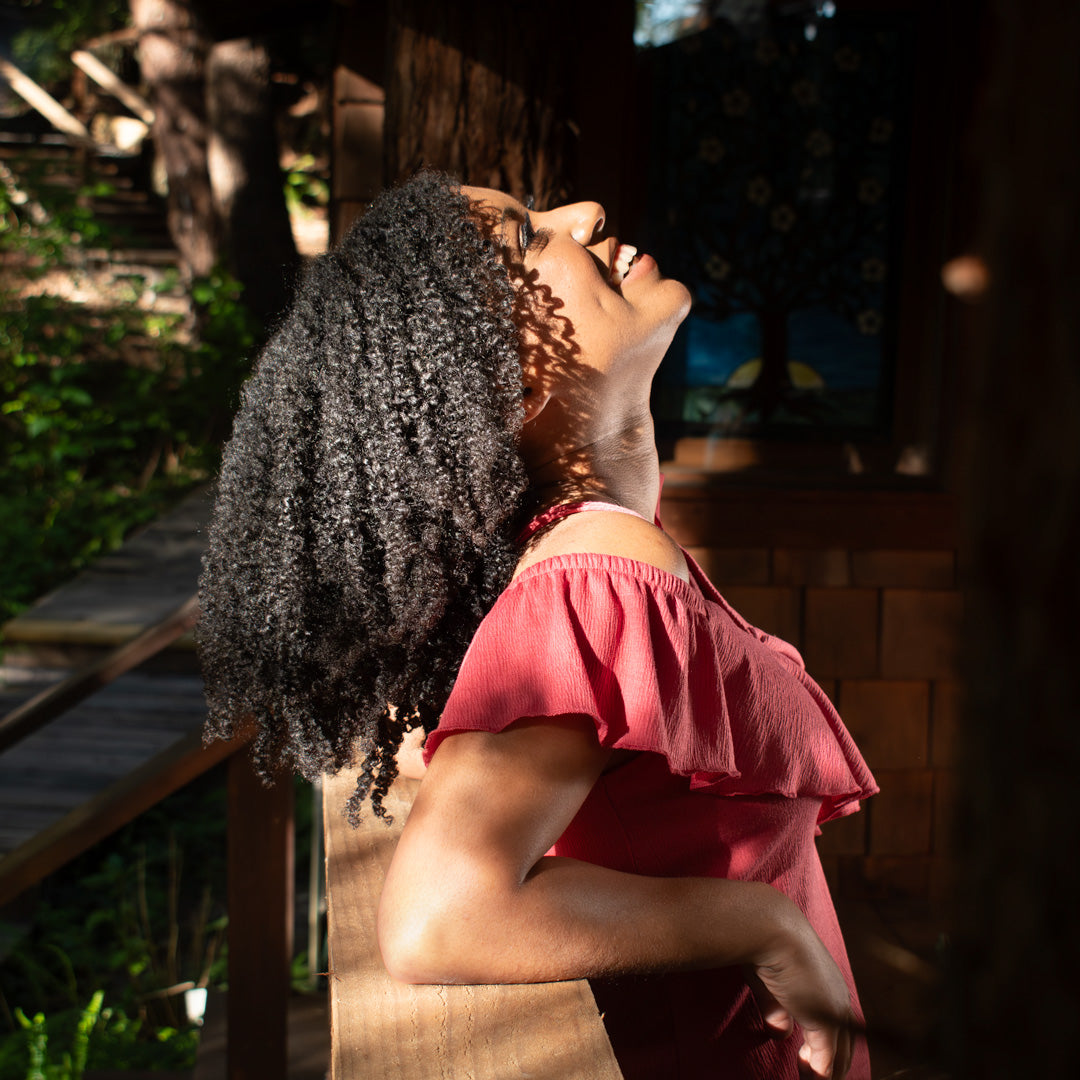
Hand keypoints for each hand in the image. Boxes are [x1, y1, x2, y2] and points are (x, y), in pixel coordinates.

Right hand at [745, 913, 856, 1078]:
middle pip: (845, 1046)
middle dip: (831, 1067)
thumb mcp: (770, 983)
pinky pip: (826, 1061)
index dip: (827, 1049)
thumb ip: (777, 1010)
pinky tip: (807, 1078)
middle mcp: (838, 998)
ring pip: (839, 1056)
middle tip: (811, 1077)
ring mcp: (834, 1010)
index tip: (809, 1062)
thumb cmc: (765, 945)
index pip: (838, 1027)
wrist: (769, 928)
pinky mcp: (825, 1021)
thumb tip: (780, 1034)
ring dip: (826, 1074)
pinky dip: (820, 1075)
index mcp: (829, 985)